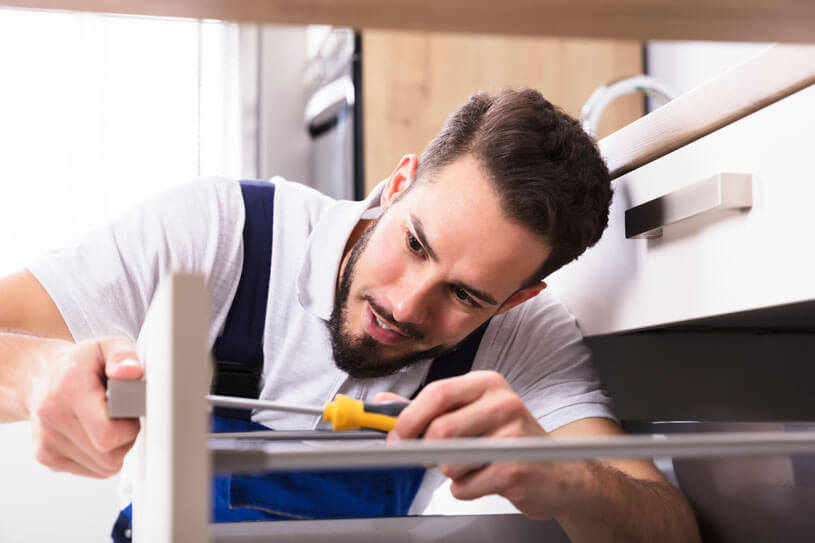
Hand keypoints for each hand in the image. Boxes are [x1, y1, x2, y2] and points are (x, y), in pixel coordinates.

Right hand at [25, 337, 142, 477]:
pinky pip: (94, 470)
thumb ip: (123, 355)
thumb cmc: (81, 364)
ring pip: (105, 466)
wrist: (41, 378)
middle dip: (127, 438)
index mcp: (70, 389)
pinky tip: (97, 433)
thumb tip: (132, 372)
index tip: (131, 409)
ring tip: (110, 422)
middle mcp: (53, 417)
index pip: (107, 433)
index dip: (129, 426)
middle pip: (109, 455)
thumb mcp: (107, 346)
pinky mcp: (47, 458)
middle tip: (124, 416)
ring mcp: (47, 442)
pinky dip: (103, 456)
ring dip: (116, 449)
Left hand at [380, 370, 575, 519]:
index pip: (437, 393)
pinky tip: (484, 479)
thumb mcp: (470, 414)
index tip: (395, 436)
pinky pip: (466, 486)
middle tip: (433, 457)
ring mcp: (513, 435)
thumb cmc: (507, 441)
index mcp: (487, 383)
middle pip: (440, 429)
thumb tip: (382, 404)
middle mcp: (503, 402)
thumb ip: (426, 409)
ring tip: (473, 465)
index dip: (409, 418)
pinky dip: (465, 489)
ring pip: (450, 460)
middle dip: (427, 450)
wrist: (557, 471)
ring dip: (450, 472)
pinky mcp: (517, 468)